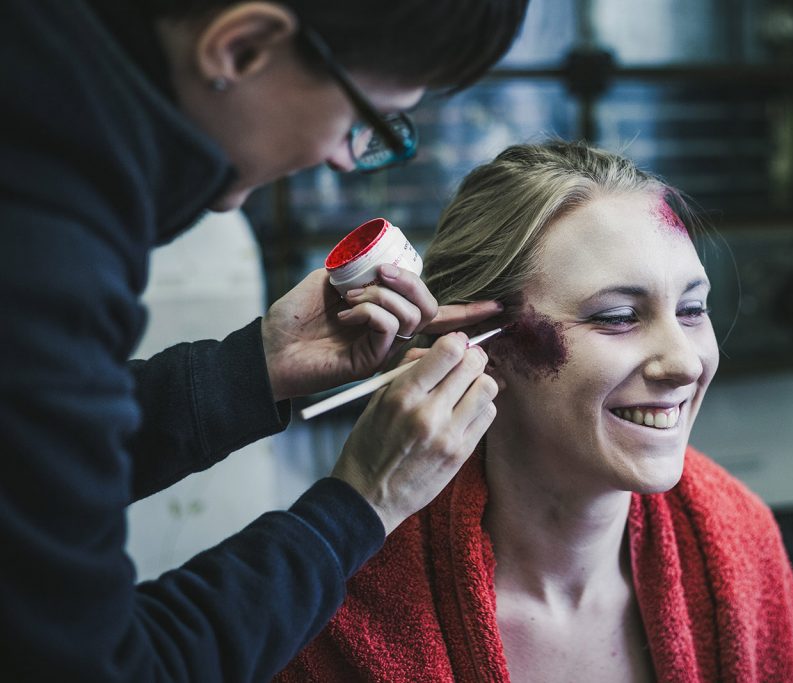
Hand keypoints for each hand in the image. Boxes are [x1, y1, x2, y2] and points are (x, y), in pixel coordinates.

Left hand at [261, 265, 501, 400]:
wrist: (268, 347)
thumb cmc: (295, 316)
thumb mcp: (331, 279)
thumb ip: (362, 268)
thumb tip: (386, 263)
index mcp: (387, 315)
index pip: (436, 313)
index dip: (468, 310)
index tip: (497, 305)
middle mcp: (391, 335)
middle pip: (431, 310)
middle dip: (412, 285)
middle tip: (382, 275)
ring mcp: (383, 351)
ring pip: (413, 318)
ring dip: (384, 296)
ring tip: (351, 299)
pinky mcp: (371, 363)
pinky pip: (391, 329)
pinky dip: (373, 311)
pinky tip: (348, 313)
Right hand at [331, 333, 497, 533]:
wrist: (369, 497)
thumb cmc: (369, 445)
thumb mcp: (376, 399)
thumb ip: (408, 369)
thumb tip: (445, 347)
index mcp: (402, 395)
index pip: (448, 352)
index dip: (457, 343)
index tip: (456, 346)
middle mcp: (428, 413)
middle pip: (472, 366)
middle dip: (473, 358)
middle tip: (467, 362)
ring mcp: (448, 435)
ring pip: (487, 388)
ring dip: (480, 381)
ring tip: (467, 388)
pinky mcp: (461, 454)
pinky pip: (488, 415)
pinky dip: (481, 406)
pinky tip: (466, 410)